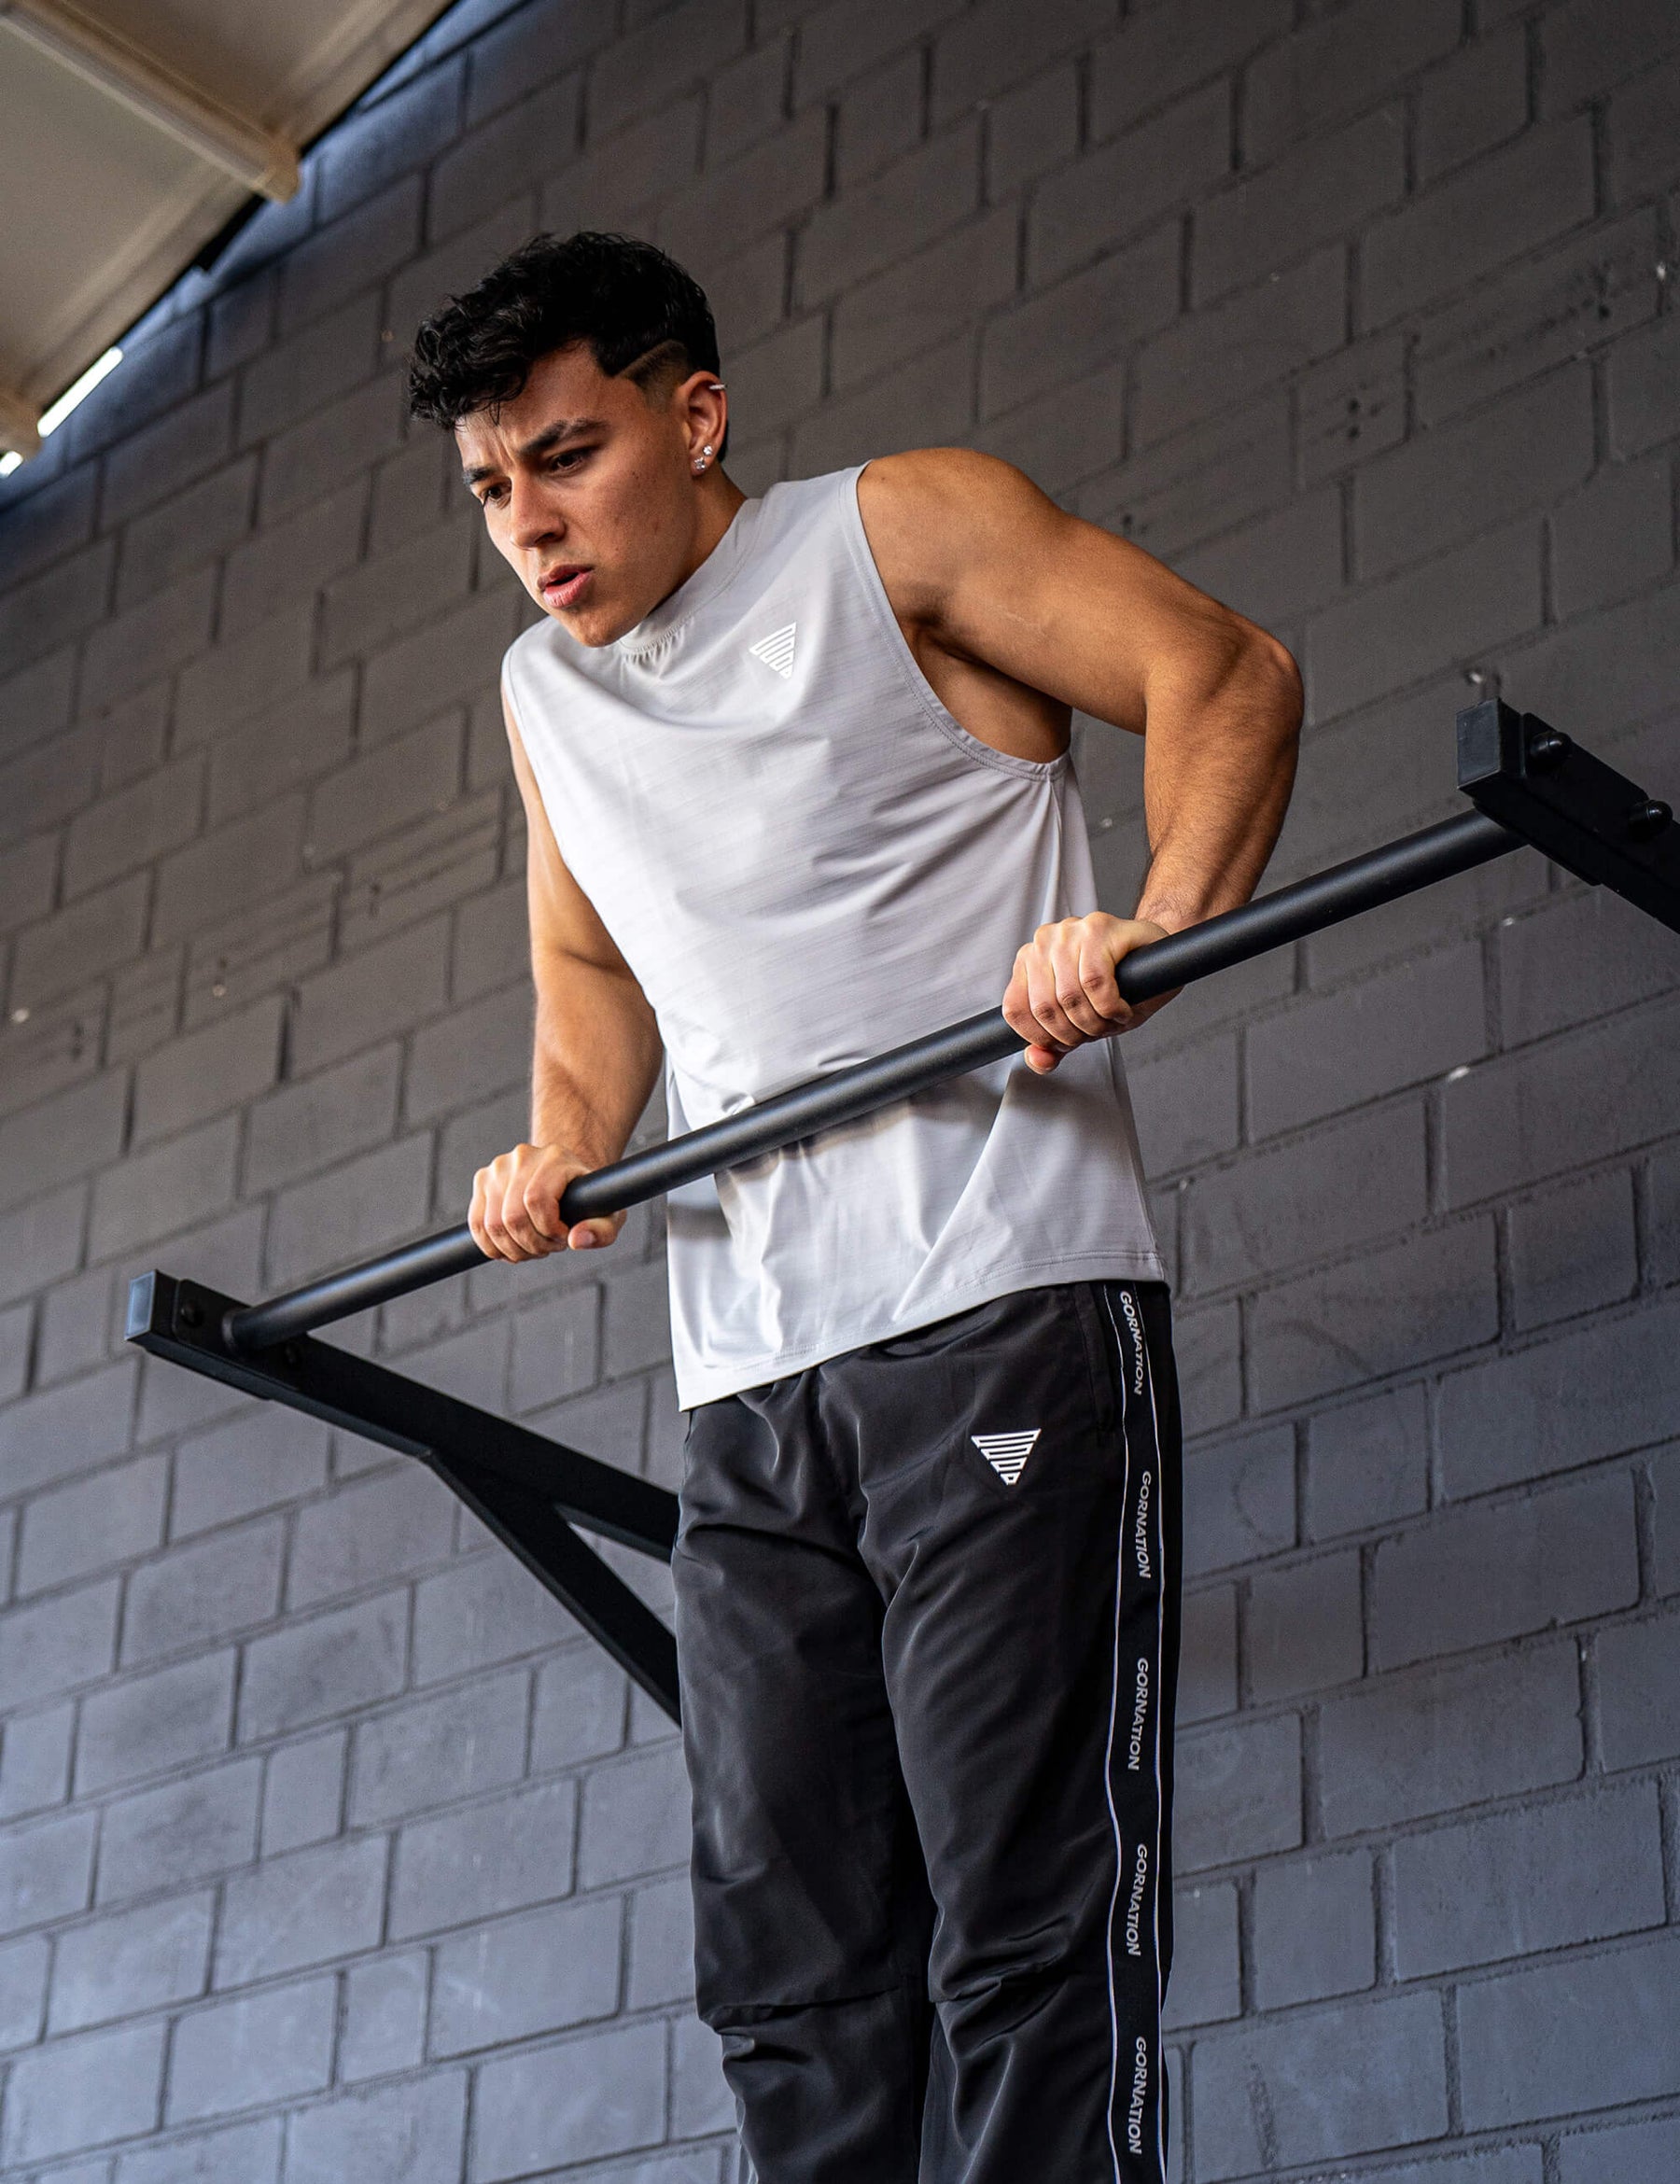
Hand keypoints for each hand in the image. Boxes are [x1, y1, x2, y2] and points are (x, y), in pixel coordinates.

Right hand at [469, 1142, 626, 1260]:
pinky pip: (477, 1224)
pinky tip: (512, 1248)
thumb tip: (576, 1240)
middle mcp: (522, 1156)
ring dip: (513, 1249)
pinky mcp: (483, 1180)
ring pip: (492, 1225)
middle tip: (548, 1248)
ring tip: (533, 1247)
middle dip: (531, 1244)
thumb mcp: (608, 1214)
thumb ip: (602, 1230)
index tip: (562, 1237)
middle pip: (512, 1217)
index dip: (548, 1230)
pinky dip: (492, 1246)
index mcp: (555, 1158)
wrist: (565, 1179)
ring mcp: (498, 1168)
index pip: (536, 1200)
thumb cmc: (587, 1199)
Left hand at [1001, 913, 1177, 1073]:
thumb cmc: (1119, 986)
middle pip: (1044, 1007)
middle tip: (1097, 1033)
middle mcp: (1044, 941)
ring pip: (1069, 997)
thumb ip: (1053, 1043)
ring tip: (1112, 1021)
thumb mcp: (1081, 1021)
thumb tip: (1038, 1060)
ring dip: (1095, 1023)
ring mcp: (1070, 931)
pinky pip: (1095, 982)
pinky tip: (1121, 1009)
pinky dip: (1110, 1007)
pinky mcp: (1099, 927)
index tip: (1067, 1043)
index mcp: (1029, 961)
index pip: (1015, 1010)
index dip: (1042, 1037)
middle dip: (1074, 1034)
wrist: (1159, 956)